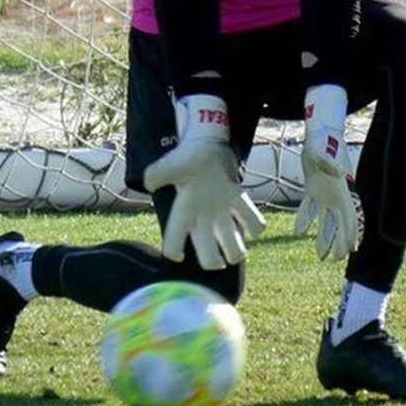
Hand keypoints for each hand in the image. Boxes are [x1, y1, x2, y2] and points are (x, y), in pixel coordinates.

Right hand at [142, 94, 265, 269]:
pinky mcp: (238, 201)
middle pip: (208, 257)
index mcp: (184, 212)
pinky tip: (249, 220)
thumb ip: (157, 174)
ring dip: (237, 251)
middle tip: (220, 259)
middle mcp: (202, 218)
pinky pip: (253, 223)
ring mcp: (221, 212)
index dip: (174, 251)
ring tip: (238, 244)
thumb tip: (150, 184)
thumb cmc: (186, 156)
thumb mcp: (169, 164)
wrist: (205, 143)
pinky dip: (254, 226)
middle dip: (214, 262)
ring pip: (234, 248)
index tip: (178, 253)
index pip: (173, 240)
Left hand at [294, 84, 362, 259]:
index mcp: (342, 189)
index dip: (351, 232)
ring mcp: (324, 192)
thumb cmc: (324, 141)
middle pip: (340, 222)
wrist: (319, 133)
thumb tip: (336, 171)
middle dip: (339, 241)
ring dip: (324, 237)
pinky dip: (305, 219)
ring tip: (321, 255)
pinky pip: (309, 207)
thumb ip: (330, 161)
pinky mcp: (313, 188)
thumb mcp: (326, 151)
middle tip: (336, 259)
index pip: (350, 216)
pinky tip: (299, 231)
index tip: (351, 250)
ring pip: (326, 220)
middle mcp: (335, 194)